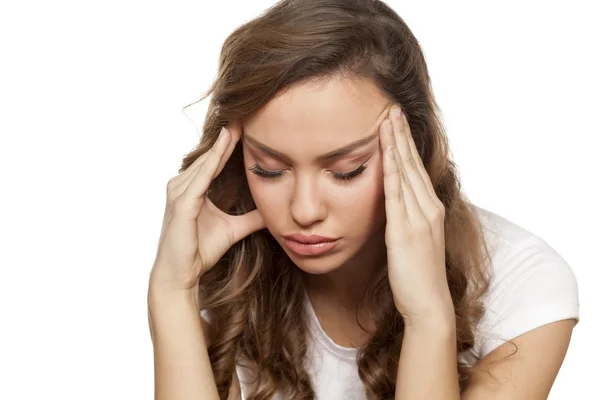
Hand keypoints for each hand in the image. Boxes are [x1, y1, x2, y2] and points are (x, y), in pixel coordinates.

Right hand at [149, 121, 265, 291]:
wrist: (182, 274)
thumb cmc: (200, 251)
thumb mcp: (233, 229)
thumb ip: (251, 218)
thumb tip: (272, 211)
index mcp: (192, 188)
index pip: (214, 160)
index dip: (229, 143)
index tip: (247, 125)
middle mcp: (182, 185)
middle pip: (209, 155)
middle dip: (227, 136)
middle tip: (245, 113)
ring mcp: (179, 192)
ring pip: (205, 161)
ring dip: (221, 142)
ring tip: (238, 123)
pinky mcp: (182, 203)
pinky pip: (201, 176)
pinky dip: (213, 159)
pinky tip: (224, 144)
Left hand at [379, 105, 453, 324]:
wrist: (428, 303)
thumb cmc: (417, 276)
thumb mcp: (413, 240)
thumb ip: (404, 219)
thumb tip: (391, 204)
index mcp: (430, 209)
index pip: (416, 169)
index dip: (406, 144)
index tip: (396, 122)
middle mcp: (428, 208)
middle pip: (413, 163)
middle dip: (401, 134)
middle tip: (392, 107)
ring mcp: (419, 218)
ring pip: (406, 172)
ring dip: (396, 143)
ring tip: (388, 118)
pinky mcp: (405, 230)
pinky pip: (397, 194)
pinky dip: (392, 169)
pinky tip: (386, 152)